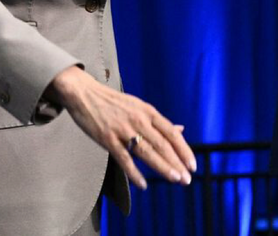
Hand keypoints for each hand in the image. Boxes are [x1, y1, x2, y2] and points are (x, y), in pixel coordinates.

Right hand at [49, 66, 194, 189]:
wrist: (85, 94)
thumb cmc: (114, 102)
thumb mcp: (139, 106)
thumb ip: (158, 121)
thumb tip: (181, 129)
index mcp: (148, 112)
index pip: (172, 133)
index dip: (184, 150)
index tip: (192, 166)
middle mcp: (139, 120)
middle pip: (162, 144)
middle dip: (177, 163)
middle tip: (186, 180)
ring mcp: (123, 129)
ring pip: (147, 152)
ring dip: (163, 167)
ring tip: (174, 179)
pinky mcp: (108, 138)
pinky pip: (124, 158)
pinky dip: (134, 173)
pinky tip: (143, 184)